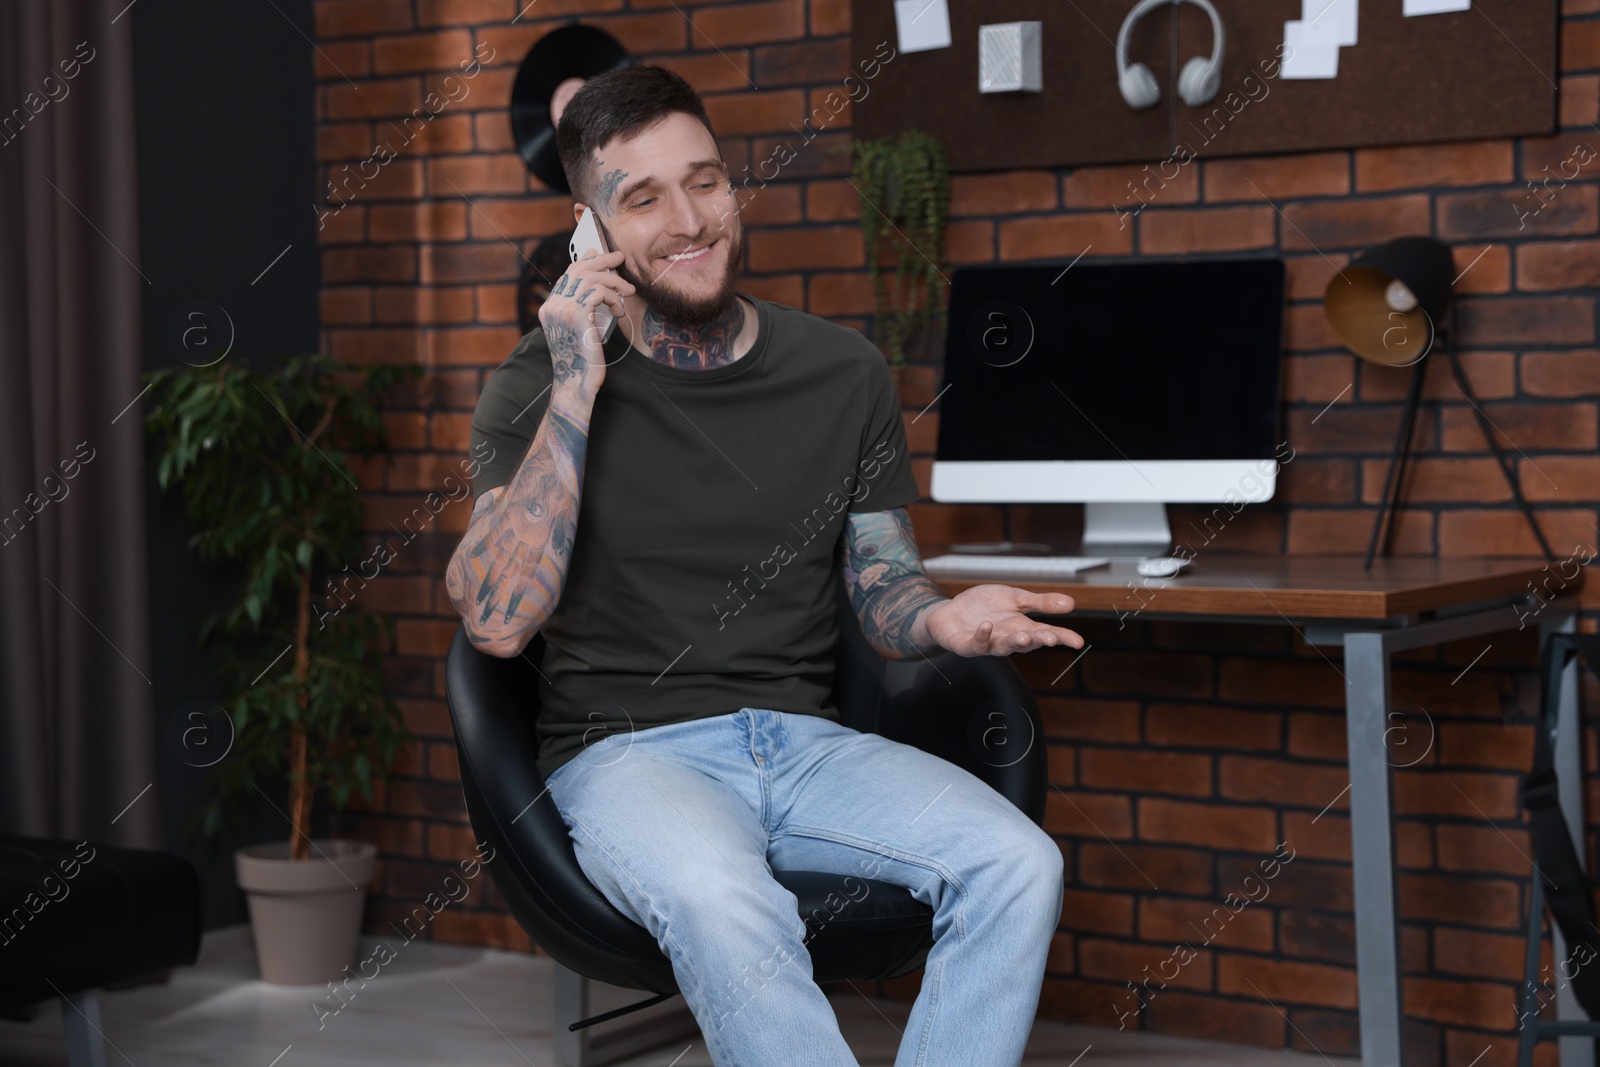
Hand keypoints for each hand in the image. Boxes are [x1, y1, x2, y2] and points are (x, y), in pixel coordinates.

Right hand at [539, 248, 635, 398]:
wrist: (578, 381)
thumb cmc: (584, 359)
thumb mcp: (582, 328)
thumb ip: (585, 307)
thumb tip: (597, 285)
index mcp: (549, 308)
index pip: (567, 275)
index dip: (585, 262)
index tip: (600, 256)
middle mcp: (552, 306)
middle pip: (577, 269)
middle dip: (601, 259)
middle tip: (619, 257)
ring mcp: (562, 308)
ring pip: (592, 278)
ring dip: (615, 282)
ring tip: (628, 291)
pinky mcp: (577, 314)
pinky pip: (600, 292)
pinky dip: (614, 297)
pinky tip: (619, 311)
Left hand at [922, 585, 1082, 656]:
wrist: (950, 611)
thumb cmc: (983, 606)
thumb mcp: (1015, 598)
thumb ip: (1040, 603)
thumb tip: (1071, 604)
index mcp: (1021, 627)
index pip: (1045, 634)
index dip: (1062, 637)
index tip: (1078, 641)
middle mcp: (1006, 638)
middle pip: (1026, 643)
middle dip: (1039, 640)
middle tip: (1052, 638)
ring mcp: (987, 643)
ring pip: (1003, 647)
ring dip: (1014, 642)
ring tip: (1023, 636)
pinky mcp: (966, 645)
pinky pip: (975, 644)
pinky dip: (982, 637)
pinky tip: (987, 626)